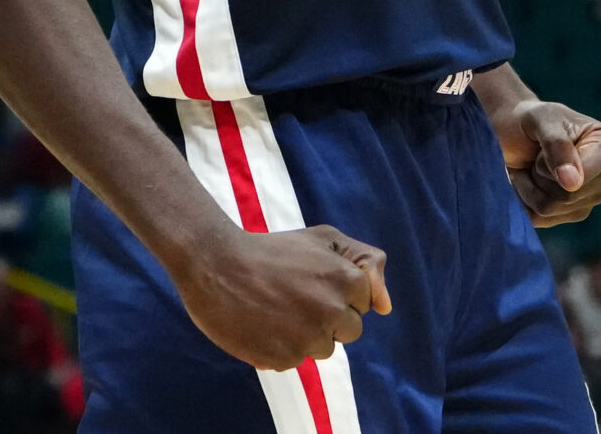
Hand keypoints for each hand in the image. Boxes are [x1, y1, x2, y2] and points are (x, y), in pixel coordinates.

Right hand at [170, 224, 390, 370]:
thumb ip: (365, 263)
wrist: (213, 262)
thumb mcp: (322, 239)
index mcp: (345, 280)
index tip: (309, 279)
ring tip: (275, 309)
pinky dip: (280, 346)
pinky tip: (261, 323)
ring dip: (305, 335)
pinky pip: (294, 361)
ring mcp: (307, 337)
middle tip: (292, 295)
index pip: (362, 304)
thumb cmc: (271, 250)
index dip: (336, 291)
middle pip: (349, 330)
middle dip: (327, 316)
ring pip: (323, 349)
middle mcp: (331, 311)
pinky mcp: (283, 358)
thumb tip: (386, 307)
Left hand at [488, 97, 600, 226]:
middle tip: (536, 154)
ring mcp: (597, 195)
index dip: (554, 165)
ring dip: (530, 187)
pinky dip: (527, 200)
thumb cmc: (531, 119)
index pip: (586, 175)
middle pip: (569, 196)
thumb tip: (573, 184)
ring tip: (532, 166)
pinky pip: (545, 218)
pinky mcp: (578, 211)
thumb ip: (557, 145)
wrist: (513, 131)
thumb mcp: (540, 119)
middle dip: (540, 175)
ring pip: (553, 208)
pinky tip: (529, 181)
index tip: (544, 146)